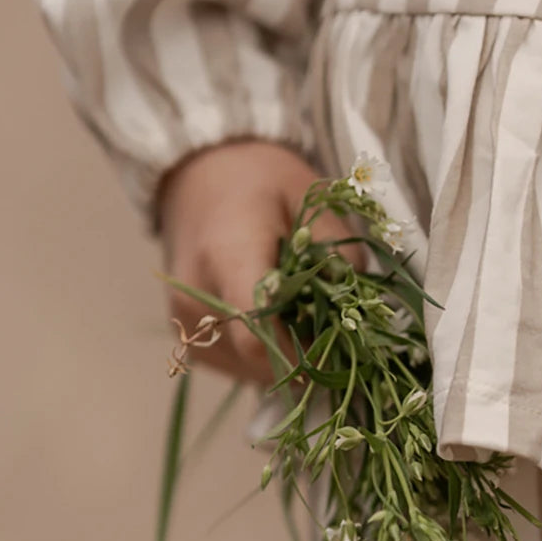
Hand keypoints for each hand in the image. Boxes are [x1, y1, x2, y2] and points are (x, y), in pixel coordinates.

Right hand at [156, 140, 355, 383]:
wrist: (200, 171)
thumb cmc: (261, 180)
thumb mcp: (313, 199)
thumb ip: (340, 254)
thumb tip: (357, 308)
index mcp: (229, 257)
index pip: (258, 337)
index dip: (306, 354)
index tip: (340, 344)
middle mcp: (196, 296)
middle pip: (260, 359)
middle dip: (307, 354)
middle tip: (335, 329)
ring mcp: (184, 319)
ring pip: (249, 369)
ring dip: (287, 356)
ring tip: (305, 318)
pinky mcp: (186, 333)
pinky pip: (234, 363)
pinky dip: (265, 354)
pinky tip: (280, 322)